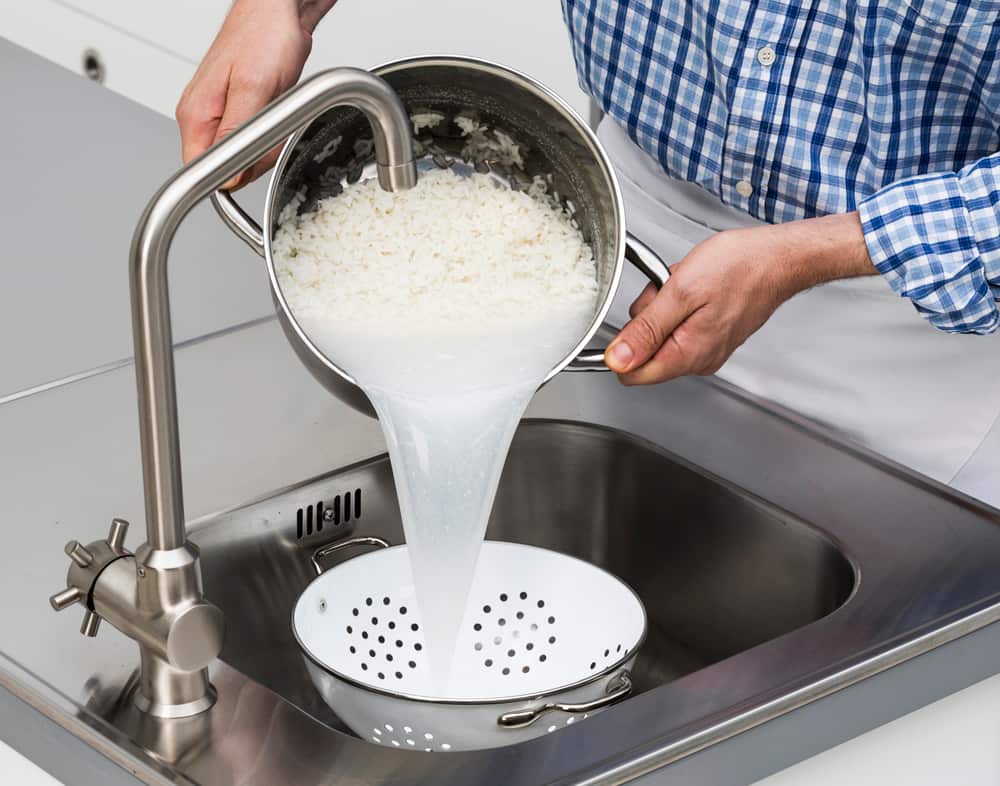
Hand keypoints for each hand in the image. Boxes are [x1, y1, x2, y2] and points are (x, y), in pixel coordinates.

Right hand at [176, 0, 333, 188]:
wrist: (279, 8)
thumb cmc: (265, 36)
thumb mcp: (254, 88)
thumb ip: (238, 134)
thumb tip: (228, 175)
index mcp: (196, 114)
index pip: (202, 172)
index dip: (233, 176)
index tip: (255, 158)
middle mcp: (203, 116)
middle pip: (228, 166)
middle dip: (257, 158)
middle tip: (275, 126)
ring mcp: (220, 112)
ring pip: (245, 153)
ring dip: (268, 143)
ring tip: (276, 110)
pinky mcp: (239, 108)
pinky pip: (255, 137)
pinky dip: (273, 132)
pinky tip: (278, 111)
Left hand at [605, 211, 876, 383]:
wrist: (779, 258)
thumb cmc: (740, 268)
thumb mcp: (680, 293)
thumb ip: (645, 331)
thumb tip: (617, 360)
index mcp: (687, 355)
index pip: (631, 374)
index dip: (621, 346)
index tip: (634, 318)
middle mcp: (697, 360)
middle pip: (644, 351)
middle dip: (646, 318)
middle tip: (668, 292)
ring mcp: (706, 349)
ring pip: (660, 334)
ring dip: (663, 306)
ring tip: (684, 285)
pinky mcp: (712, 335)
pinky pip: (679, 324)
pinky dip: (679, 304)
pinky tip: (695, 288)